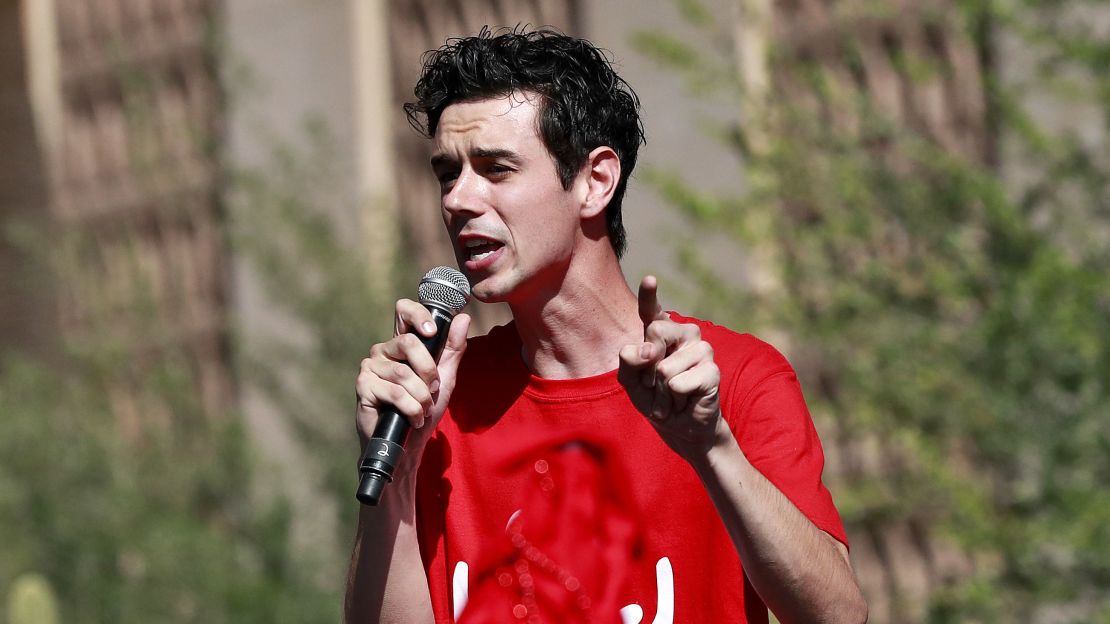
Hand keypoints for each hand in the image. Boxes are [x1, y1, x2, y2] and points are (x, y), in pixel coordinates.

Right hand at [355, 299, 469, 457]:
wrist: (408, 445)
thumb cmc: (424, 410)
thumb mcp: (445, 378)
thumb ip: (453, 349)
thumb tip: (463, 318)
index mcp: (402, 344)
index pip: (403, 311)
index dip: (418, 314)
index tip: (433, 331)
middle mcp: (383, 351)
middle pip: (408, 342)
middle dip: (428, 369)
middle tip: (433, 388)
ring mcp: (370, 367)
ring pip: (404, 373)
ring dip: (421, 396)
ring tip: (423, 409)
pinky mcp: (363, 386)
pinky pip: (395, 392)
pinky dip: (411, 409)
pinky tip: (413, 418)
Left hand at [618, 276, 723, 459]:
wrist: (681, 428)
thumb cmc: (655, 400)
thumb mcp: (631, 383)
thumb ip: (628, 364)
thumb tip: (642, 350)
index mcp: (662, 332)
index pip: (653, 311)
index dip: (650, 296)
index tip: (650, 280)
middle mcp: (684, 334)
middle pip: (656, 332)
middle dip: (648, 366)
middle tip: (657, 383)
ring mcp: (702, 350)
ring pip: (664, 366)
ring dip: (661, 390)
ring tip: (672, 394)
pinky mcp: (712, 370)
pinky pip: (678, 383)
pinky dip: (674, 398)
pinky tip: (684, 399)